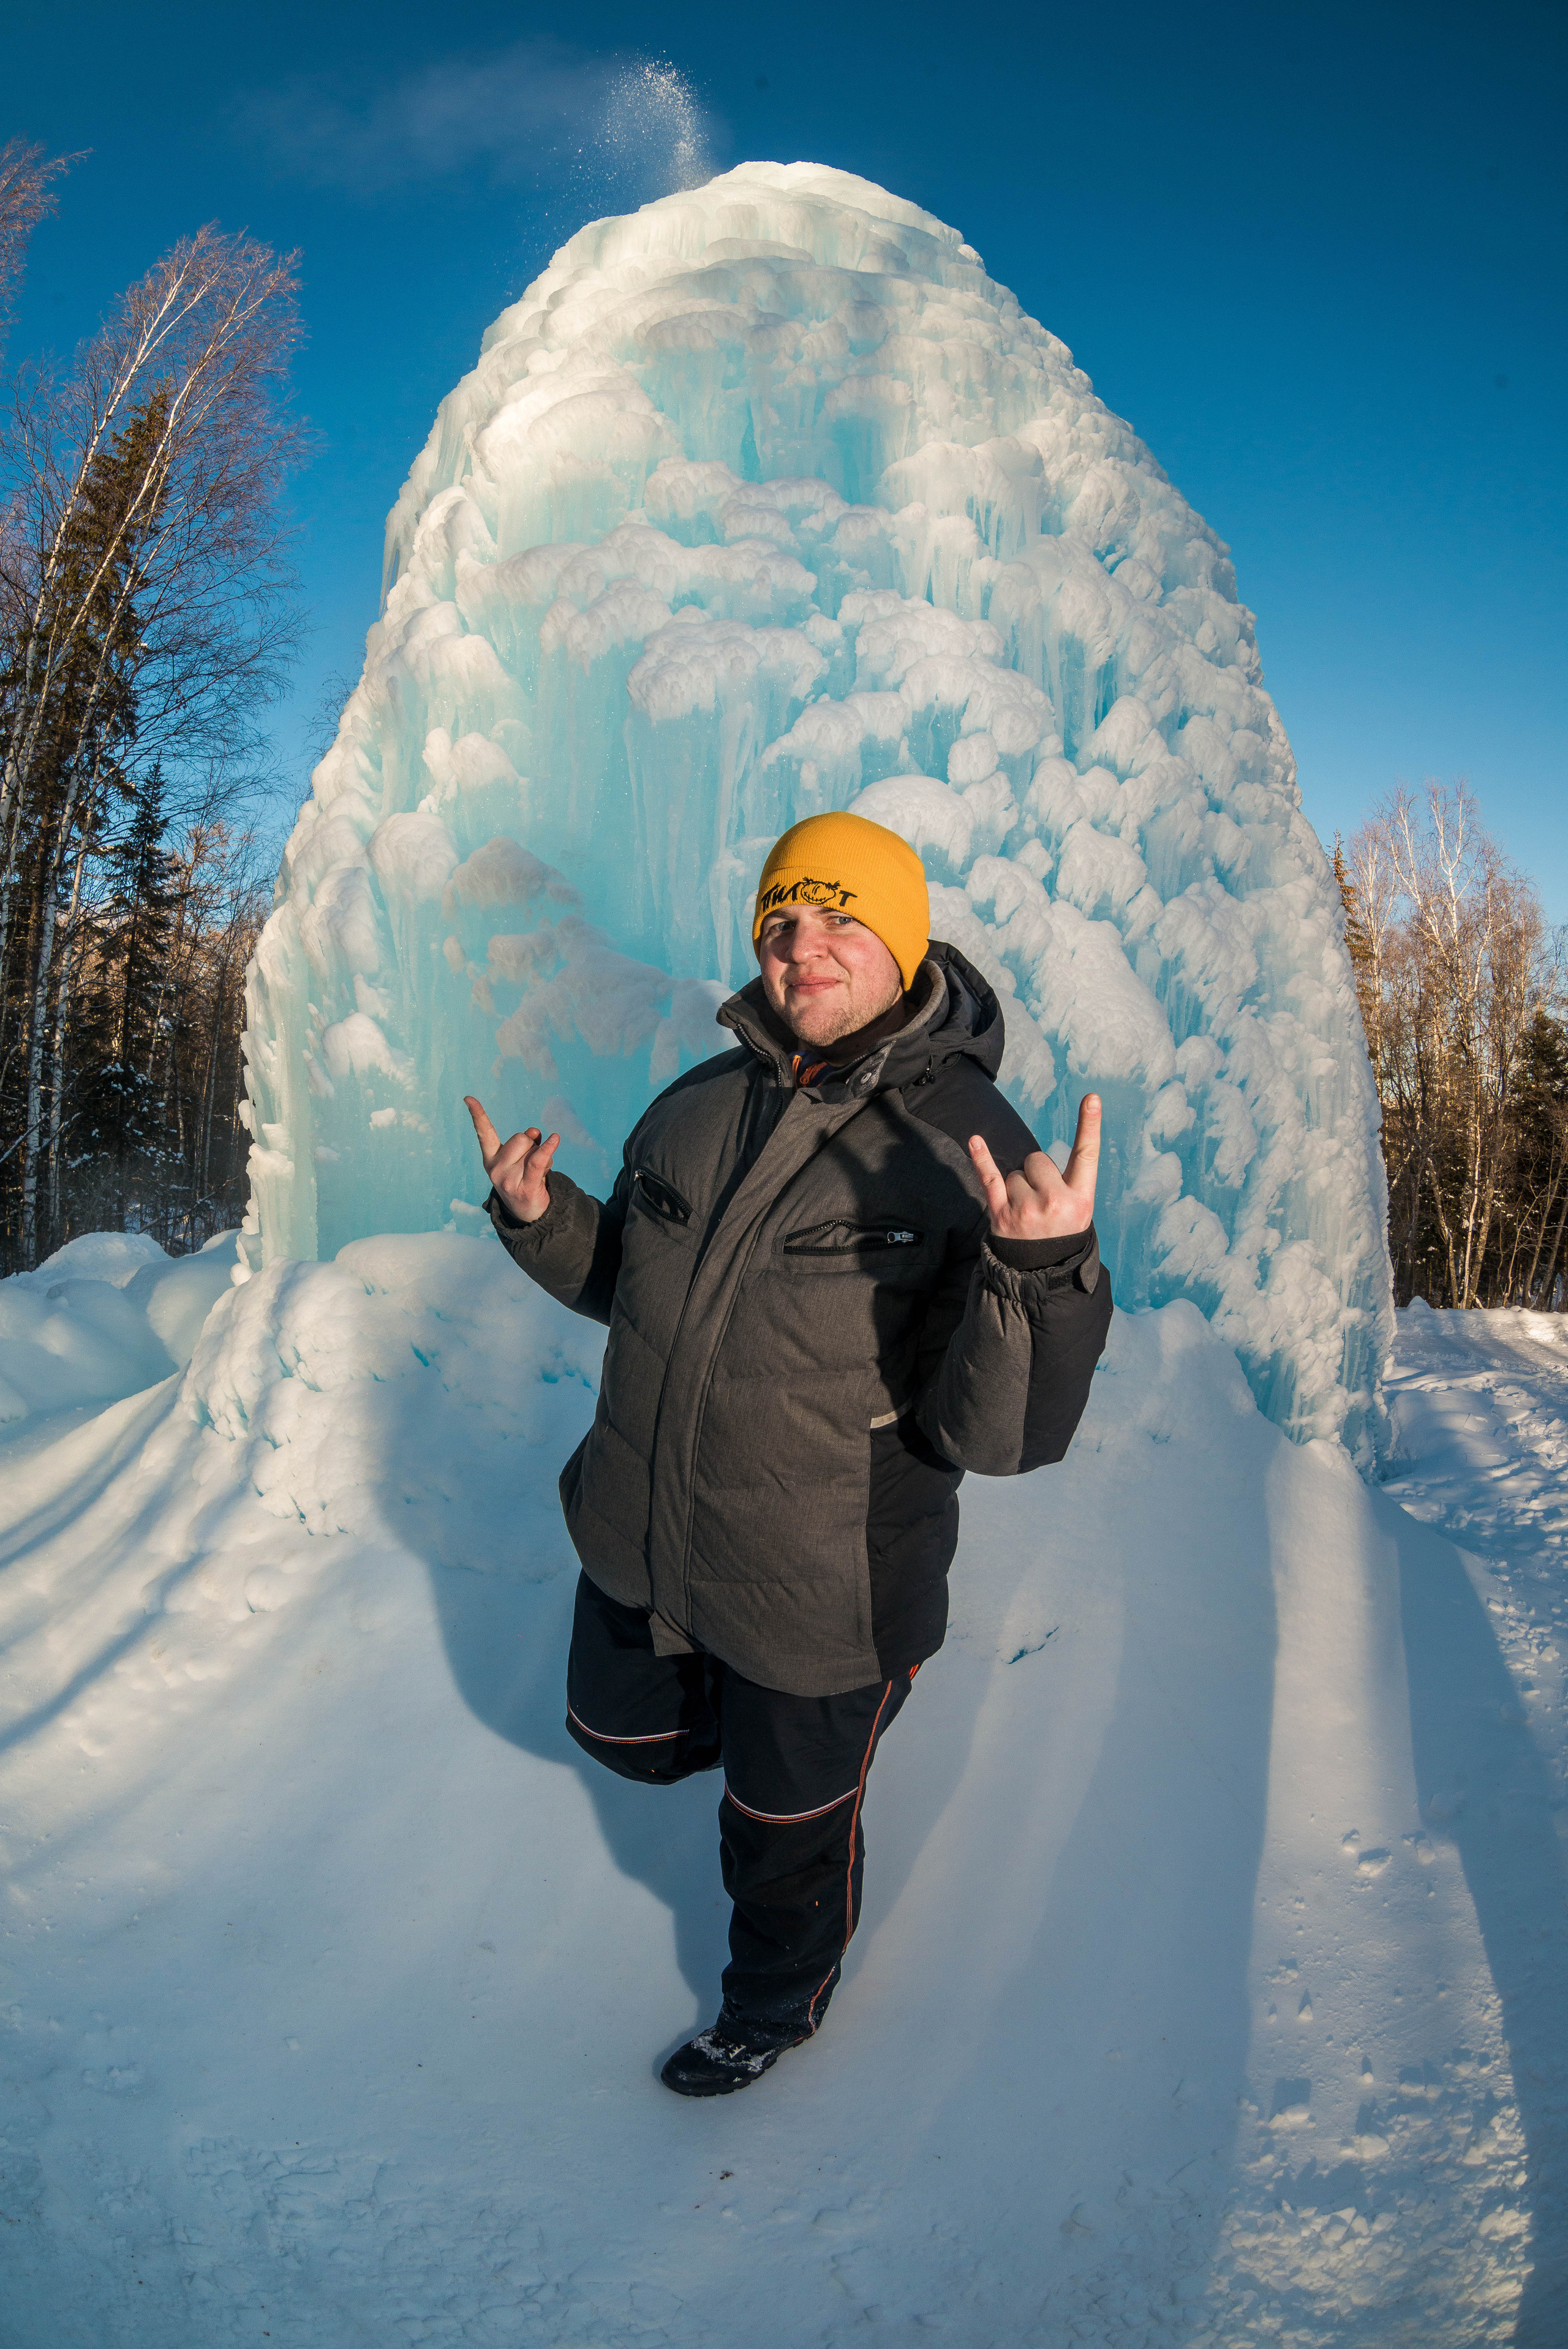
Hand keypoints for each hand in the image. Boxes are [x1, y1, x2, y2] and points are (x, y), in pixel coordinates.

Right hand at [464, 1095, 558, 1224]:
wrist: (528, 1212)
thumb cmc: (525, 1178)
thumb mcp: (522, 1158)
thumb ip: (527, 1142)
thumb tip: (534, 1132)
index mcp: (491, 1158)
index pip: (484, 1133)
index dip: (478, 1115)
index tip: (468, 1097)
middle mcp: (496, 1168)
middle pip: (521, 1138)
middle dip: (532, 1145)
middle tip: (531, 1163)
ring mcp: (509, 1179)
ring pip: (533, 1149)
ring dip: (544, 1155)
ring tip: (539, 1172)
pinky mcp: (525, 1187)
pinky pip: (539, 1160)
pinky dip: (549, 1148)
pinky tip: (555, 1139)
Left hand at [969, 1094, 1100, 1241]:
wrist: (1042, 1270)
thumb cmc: (1062, 1232)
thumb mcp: (1079, 1210)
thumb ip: (1069, 1180)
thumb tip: (1039, 1155)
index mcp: (1081, 1199)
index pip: (1087, 1154)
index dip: (1090, 1124)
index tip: (1091, 1098)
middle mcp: (1055, 1202)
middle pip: (1038, 1159)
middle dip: (1037, 1173)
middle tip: (1042, 1201)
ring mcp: (1026, 1209)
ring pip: (1015, 1172)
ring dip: (1018, 1186)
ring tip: (1027, 1212)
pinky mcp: (1001, 1214)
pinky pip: (989, 1177)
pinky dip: (981, 1158)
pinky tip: (975, 1140)